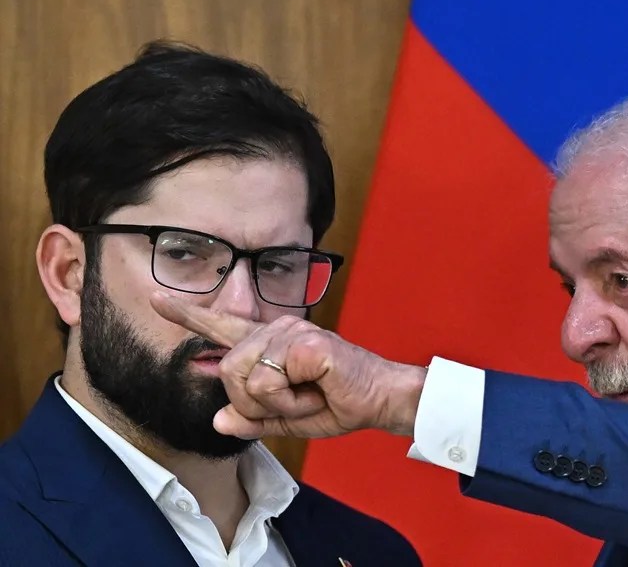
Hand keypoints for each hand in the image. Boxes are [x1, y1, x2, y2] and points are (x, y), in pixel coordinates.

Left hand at [149, 292, 425, 438]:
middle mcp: (276, 329)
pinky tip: (314, 390)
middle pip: (228, 370)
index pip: (222, 327)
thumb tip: (219, 420)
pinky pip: (268, 383)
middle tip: (293, 401)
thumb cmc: (340, 402)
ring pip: (245, 379)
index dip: (187, 315)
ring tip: (307, 395)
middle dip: (255, 402)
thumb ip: (252, 419)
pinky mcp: (303, 343)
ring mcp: (290, 332)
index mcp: (270, 343)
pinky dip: (289, 401)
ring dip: (275, 403)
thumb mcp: (287, 418)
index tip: (156, 299)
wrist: (379, 399)